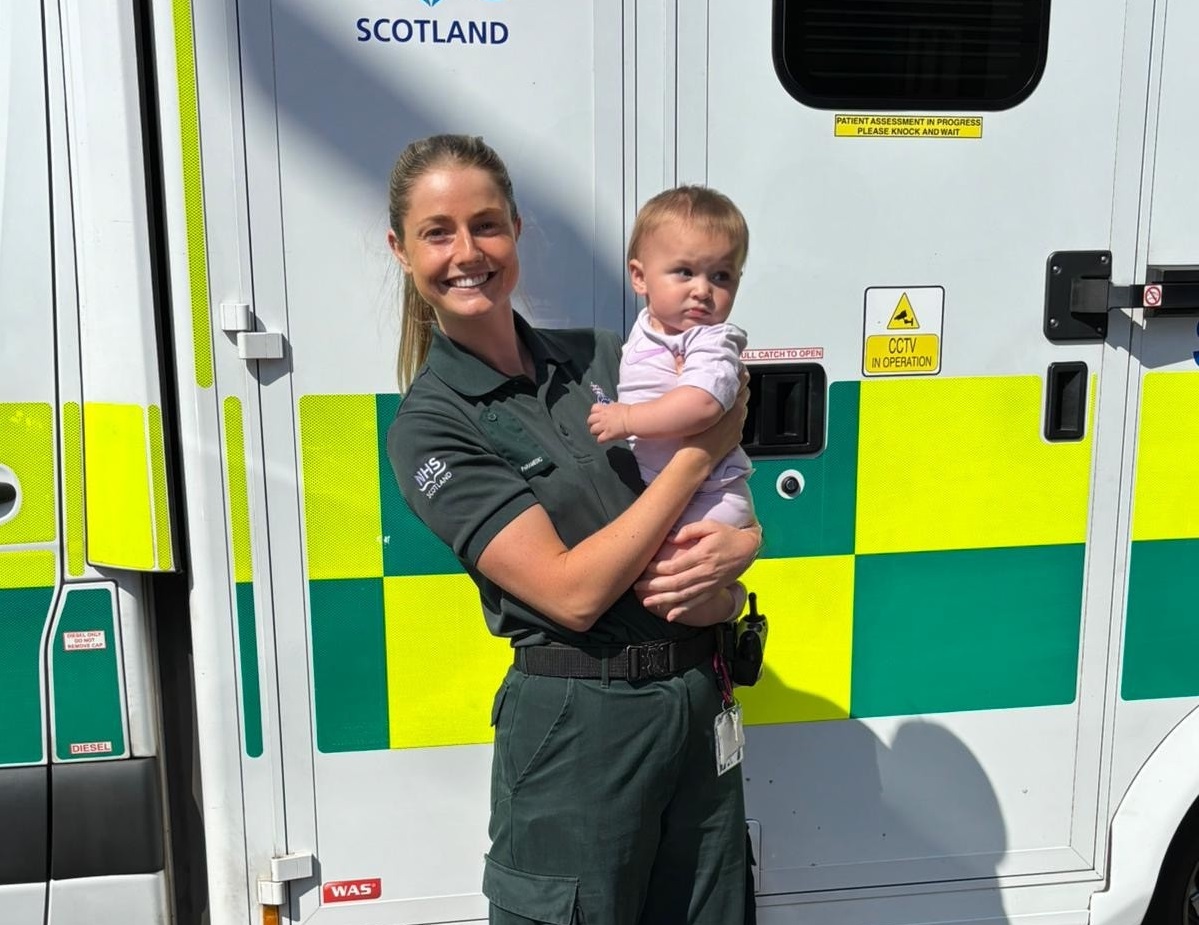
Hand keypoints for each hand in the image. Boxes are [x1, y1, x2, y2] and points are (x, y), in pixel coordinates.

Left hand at [588, 402, 631, 442]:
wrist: (633, 419)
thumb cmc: (629, 412)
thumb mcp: (617, 406)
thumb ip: (610, 409)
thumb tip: (609, 410)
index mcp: (605, 409)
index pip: (593, 408)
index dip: (594, 413)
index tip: (598, 415)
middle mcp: (602, 417)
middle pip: (590, 420)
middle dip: (592, 423)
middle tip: (597, 425)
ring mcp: (604, 426)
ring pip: (592, 430)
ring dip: (595, 432)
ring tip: (600, 433)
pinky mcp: (607, 435)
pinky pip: (599, 439)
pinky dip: (601, 440)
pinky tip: (605, 439)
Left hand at [635, 520, 760, 619]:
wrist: (749, 549)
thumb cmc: (727, 535)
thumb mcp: (711, 525)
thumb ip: (691, 529)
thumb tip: (671, 538)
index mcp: (703, 555)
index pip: (675, 566)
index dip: (658, 569)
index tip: (644, 568)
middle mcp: (705, 572)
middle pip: (676, 583)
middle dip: (654, 586)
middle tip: (637, 586)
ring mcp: (709, 583)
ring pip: (684, 596)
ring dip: (664, 601)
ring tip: (646, 602)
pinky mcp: (713, 590)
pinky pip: (696, 603)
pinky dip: (683, 611)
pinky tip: (670, 616)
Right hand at [682, 377, 747, 464]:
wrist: (698, 457)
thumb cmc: (694, 432)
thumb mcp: (696, 402)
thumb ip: (699, 385)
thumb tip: (688, 368)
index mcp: (734, 404)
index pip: (743, 384)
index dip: (736, 380)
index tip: (729, 376)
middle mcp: (739, 415)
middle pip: (743, 397)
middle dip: (735, 393)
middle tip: (722, 391)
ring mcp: (739, 427)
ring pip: (741, 411)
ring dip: (733, 408)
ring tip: (720, 407)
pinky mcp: (736, 438)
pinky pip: (737, 425)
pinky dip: (731, 422)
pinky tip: (720, 424)